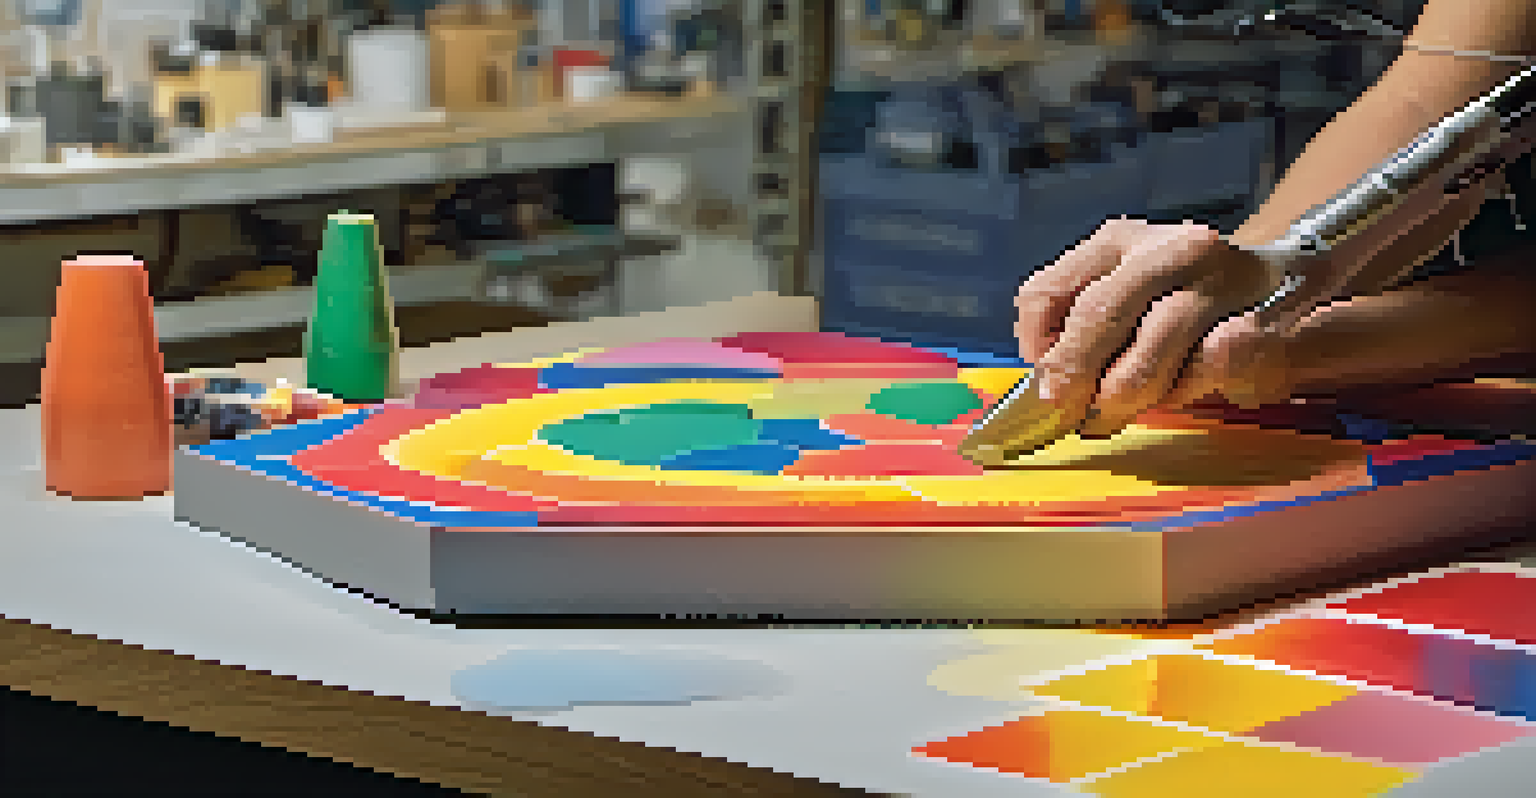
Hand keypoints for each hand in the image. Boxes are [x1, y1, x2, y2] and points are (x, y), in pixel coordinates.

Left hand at [1014, 218, 1287, 436]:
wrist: (1290, 284)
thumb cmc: (1186, 304)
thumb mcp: (1127, 299)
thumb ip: (1082, 331)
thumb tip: (1049, 389)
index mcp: (1118, 242)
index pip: (1047, 290)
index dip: (1038, 347)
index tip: (1045, 383)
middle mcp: (1167, 249)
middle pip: (1098, 314)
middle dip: (1075, 376)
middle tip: (1070, 414)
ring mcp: (1220, 279)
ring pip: (1151, 349)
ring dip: (1127, 394)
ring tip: (1119, 413)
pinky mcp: (1263, 318)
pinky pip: (1208, 367)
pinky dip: (1188, 389)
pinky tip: (1186, 388)